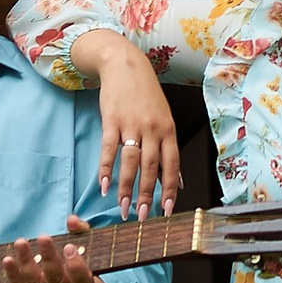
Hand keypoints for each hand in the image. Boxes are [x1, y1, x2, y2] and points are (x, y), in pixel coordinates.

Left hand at [4, 215, 112, 282]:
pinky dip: (12, 275)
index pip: (81, 280)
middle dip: (49, 258)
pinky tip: (7, 260)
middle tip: (44, 237)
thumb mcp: (87, 257)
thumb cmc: (78, 276)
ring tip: (21, 242)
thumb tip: (72, 220)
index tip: (69, 247)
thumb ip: (82, 234)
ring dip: (26, 262)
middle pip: (55, 279)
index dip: (76, 265)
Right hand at [74, 29, 179, 218]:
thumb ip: (168, 150)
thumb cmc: (147, 96)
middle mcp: (153, 129)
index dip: (169, 190)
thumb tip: (177, 181)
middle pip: (151, 167)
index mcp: (168, 130)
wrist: (126, 66)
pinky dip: (106, 169)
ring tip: (123, 208)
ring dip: (126, 188)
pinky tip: (104, 186)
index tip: (166, 211)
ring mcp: (131, 124)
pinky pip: (108, 149)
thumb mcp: (165, 120)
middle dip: (147, 195)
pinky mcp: (111, 121)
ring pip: (130, 162)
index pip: (172, 165)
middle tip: (142, 217)